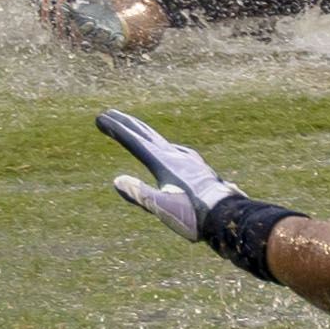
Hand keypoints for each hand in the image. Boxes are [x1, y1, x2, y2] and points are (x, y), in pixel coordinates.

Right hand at [97, 109, 234, 242]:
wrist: (228, 216)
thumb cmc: (194, 215)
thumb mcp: (162, 207)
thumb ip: (139, 193)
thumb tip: (116, 181)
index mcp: (164, 163)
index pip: (134, 141)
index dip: (116, 129)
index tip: (100, 117)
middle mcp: (176, 156)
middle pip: (147, 134)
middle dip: (127, 123)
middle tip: (110, 113)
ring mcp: (188, 160)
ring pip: (161, 140)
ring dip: (144, 132)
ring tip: (135, 128)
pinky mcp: (197, 168)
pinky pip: (175, 150)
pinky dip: (162, 145)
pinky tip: (170, 151)